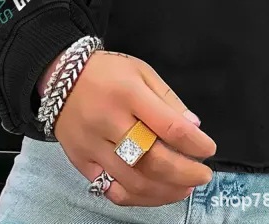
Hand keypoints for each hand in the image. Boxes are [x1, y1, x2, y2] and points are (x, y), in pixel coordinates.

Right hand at [53, 51, 216, 206]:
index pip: (169, 126)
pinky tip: (154, 193)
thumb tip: (194, 127)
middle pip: (153, 159)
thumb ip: (168, 99)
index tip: (208, 149)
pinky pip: (110, 188)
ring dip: (165, 191)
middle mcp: (110, 121)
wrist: (60, 77)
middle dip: (185, 173)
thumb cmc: (107, 71)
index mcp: (129, 93)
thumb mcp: (142, 71)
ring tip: (184, 188)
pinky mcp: (80, 161)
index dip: (195, 143)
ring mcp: (93, 145)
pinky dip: (136, 197)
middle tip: (203, 175)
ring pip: (133, 181)